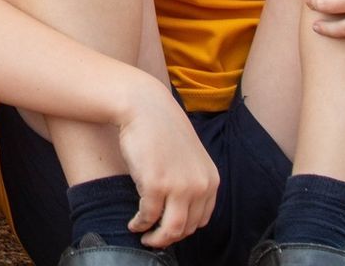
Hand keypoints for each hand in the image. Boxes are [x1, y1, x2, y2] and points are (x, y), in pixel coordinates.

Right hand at [114, 77, 218, 248]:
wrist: (144, 106)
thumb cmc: (162, 128)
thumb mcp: (190, 156)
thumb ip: (192, 180)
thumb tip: (181, 209)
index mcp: (210, 180)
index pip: (201, 220)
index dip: (184, 228)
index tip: (168, 228)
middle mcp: (199, 186)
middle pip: (186, 228)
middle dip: (168, 237)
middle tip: (154, 238)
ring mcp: (178, 186)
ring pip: (171, 230)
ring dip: (156, 239)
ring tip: (144, 237)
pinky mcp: (155, 185)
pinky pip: (148, 217)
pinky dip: (139, 224)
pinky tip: (133, 223)